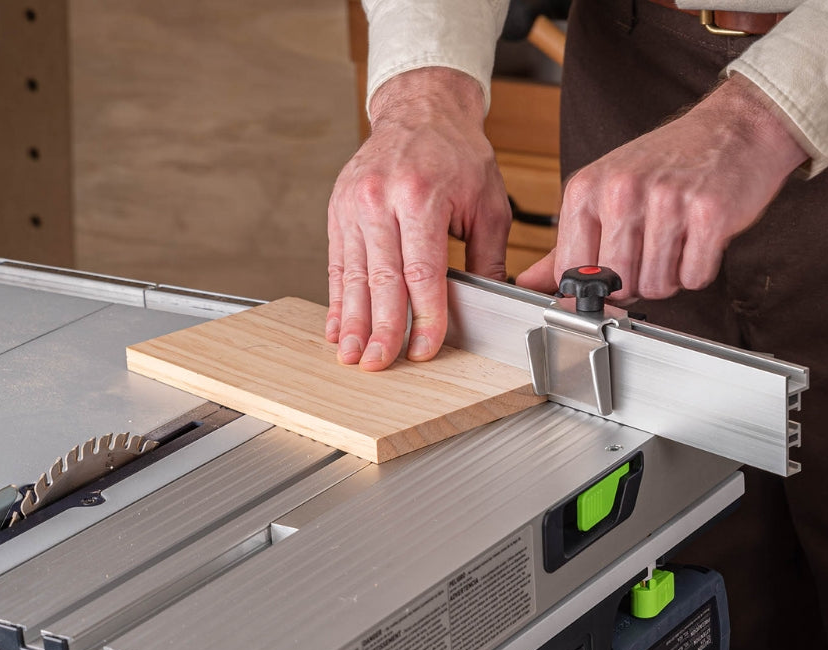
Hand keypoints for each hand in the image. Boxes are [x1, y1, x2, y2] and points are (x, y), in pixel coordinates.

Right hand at [327, 67, 510, 369]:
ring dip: (352, 322)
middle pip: (382, 280)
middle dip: (381, 328)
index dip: (423, 317)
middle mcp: (381, 199)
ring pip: (354, 276)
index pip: (421, 272)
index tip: (424, 347)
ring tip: (352, 355)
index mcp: (421, 195)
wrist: (419, 110)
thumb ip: (488, 256)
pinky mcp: (338, 210)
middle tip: (380, 362)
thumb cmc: (456, 153)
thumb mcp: (488, 201)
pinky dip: (337, 299)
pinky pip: (337, 263)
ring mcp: (353, 204)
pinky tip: (336, 326)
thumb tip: (490, 302)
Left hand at [516, 74, 807, 299]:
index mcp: (584, 189)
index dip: (592, 288)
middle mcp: (620, 191)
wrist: (734, 128)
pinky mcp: (709, 212)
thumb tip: (528, 284)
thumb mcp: (602, 194)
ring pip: (656, 287)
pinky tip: (699, 239)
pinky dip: (699, 270)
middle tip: (650, 253)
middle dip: (635, 284)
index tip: (609, 274)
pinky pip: (694, 277)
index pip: (570, 274)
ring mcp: (666, 200)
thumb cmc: (665, 164)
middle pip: (615, 286)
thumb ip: (564, 246)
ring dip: (669, 277)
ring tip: (676, 241)